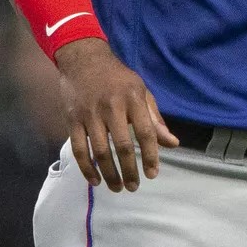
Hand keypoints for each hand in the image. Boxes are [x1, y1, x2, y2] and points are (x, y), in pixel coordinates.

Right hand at [53, 38, 177, 191]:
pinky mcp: (73, 120)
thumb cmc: (117, 78)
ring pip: (100, 151)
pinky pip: (79, 149)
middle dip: (129, 170)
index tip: (153, 174)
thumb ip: (155, 119)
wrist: (83, 59)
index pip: (145, 132)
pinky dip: (87, 168)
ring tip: (118, 188)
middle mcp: (112, 107)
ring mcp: (90, 114)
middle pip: (122, 146)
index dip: (151, 155)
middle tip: (134, 187)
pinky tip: (95, 180)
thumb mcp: (141, 92)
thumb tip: (173, 144)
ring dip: (109, 174)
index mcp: (133, 99)